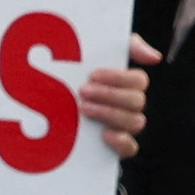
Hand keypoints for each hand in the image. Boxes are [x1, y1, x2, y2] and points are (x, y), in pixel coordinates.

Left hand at [84, 32, 154, 157]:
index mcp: (127, 85)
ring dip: (111, 114)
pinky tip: (105, 134)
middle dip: (110, 95)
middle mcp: (129, 107)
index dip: (119, 78)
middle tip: (83, 91)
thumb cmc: (74, 74)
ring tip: (83, 109)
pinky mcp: (113, 148)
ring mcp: (122, 127)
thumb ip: (127, 46)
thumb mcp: (96, 52)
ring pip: (136, 122)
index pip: (139, 80)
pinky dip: (122, 142)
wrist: (40, 108)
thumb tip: (155, 57)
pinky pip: (130, 148)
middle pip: (137, 101)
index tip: (92, 74)